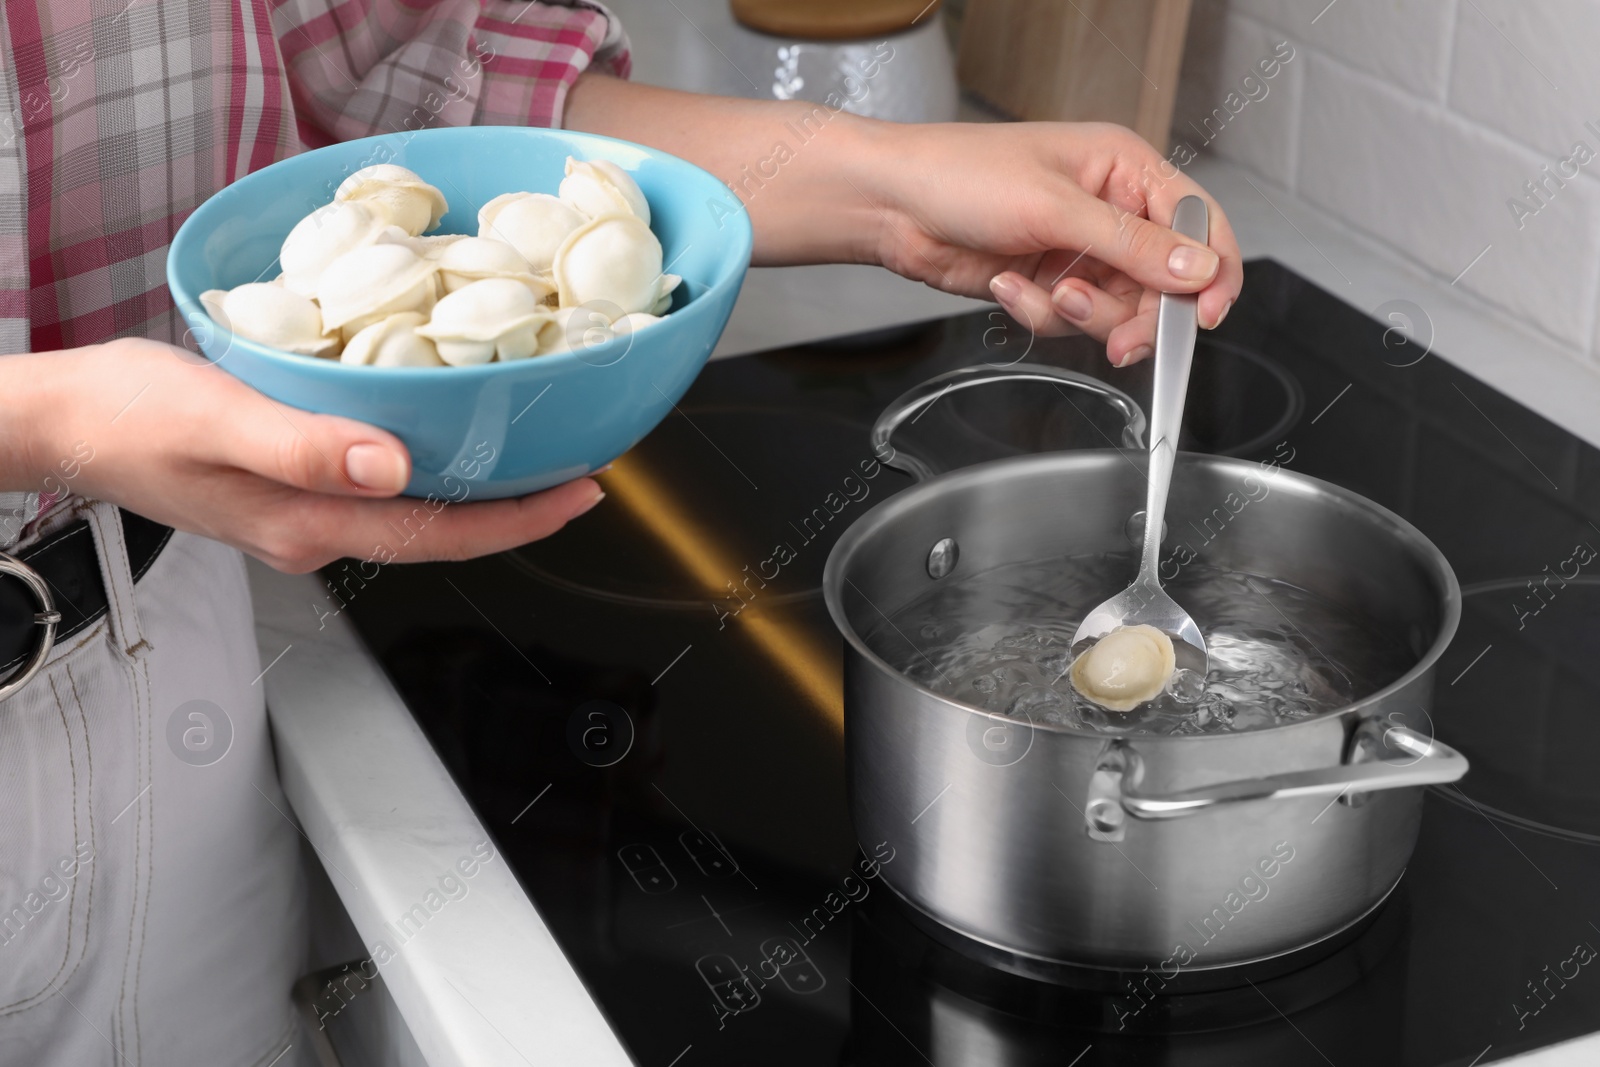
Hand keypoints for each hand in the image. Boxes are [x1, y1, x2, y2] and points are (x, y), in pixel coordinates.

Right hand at [6, 339, 604, 572]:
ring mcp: (303, 515)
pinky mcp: (290, 489)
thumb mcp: (218, 418)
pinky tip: (449, 437)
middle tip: (581, 474)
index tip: (579, 494)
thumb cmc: (126, 415)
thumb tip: (391, 467)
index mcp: (308, 522)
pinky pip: (381, 489)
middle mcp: (314, 530)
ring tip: (535, 456)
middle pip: (440, 532)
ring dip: (478, 491)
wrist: (66, 421)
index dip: (518, 520)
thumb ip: (305, 446)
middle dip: (516, 510)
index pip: (439, 534)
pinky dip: (430, 470)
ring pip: (415, 514)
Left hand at [863, 121, 1243, 365]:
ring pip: (1117, 310)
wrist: (891, 205)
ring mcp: (1078, 250)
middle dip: (1139, 315)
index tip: (1204, 317)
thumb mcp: (1055, 207)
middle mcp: (1111, 211)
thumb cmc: (960, 174)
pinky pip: (1069, 320)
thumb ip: (1133, 246)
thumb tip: (1199, 270)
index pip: (1200, 223)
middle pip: (1164, 283)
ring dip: (1082, 315)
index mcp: (1126, 170)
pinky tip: (1008, 285)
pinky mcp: (1047, 283)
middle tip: (1121, 339)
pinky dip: (1040, 313)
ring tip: (1047, 292)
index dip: (1211, 273)